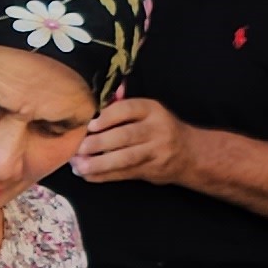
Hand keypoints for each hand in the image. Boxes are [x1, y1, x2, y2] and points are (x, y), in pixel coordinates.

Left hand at [74, 97, 189, 185]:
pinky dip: (103, 176)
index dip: (108, 117)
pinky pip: (124, 174)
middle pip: (126, 136)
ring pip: (125, 158)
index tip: (90, 125)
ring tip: (78, 165)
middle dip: (99, 143)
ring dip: (99, 163)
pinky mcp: (151, 171)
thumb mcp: (148, 111)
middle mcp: (156, 130)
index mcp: (152, 110)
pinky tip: (87, 175)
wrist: (190, 154)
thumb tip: (107, 91)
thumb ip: (123, 104)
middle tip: (77, 148)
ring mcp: (155, 152)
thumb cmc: (160, 127)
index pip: (129, 109)